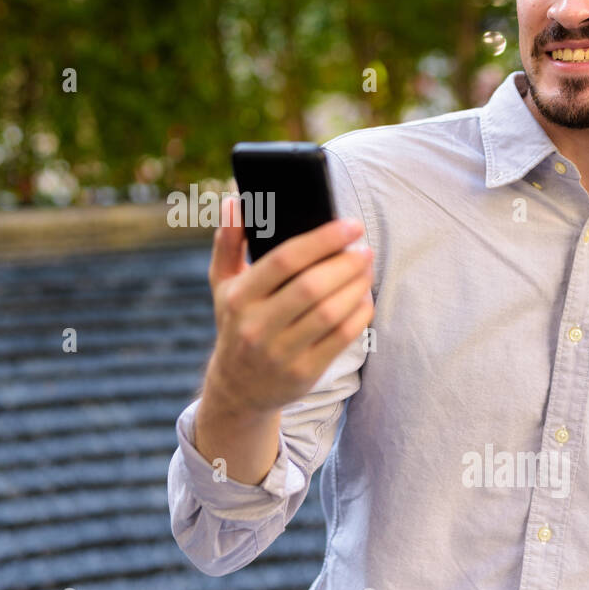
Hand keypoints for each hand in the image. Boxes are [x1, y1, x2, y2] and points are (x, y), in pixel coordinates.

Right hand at [201, 194, 373, 421]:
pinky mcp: (303, 373)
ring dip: (357, 286)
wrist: (238, 389)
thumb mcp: (222, 284)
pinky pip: (341, 338)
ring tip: (366, 269)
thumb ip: (228, 241)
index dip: (323, 239)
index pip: (284, 261)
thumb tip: (234, 200)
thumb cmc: (236, 323)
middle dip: (346, 263)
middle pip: (312, 286)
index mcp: (239, 298)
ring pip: (330, 313)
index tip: (350, 225)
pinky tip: (364, 298)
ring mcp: (280, 353)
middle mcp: (256, 327)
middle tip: (364, 249)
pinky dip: (359, 314)